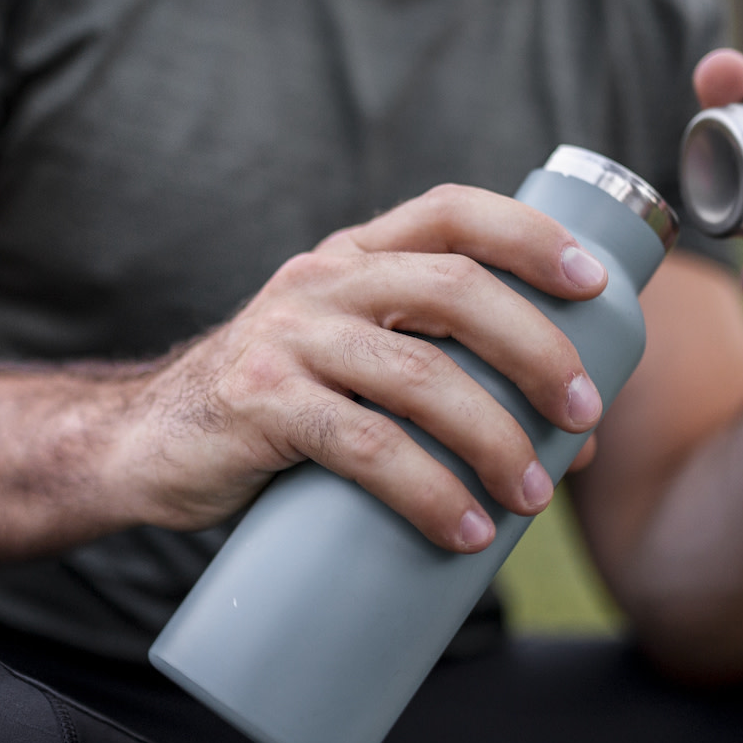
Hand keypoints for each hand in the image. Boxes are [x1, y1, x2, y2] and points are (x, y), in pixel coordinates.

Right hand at [116, 184, 608, 552]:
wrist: (144, 447)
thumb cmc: (272, 413)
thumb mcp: (349, 368)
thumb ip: (444, 378)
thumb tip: (576, 440)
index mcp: (350, 257)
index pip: (451, 212)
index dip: (532, 235)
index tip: (597, 284)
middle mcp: (320, 281)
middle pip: (454, 290)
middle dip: (536, 350)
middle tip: (583, 415)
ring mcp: (286, 338)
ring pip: (420, 375)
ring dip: (496, 438)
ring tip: (532, 497)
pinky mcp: (260, 404)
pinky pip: (364, 446)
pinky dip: (428, 491)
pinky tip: (465, 530)